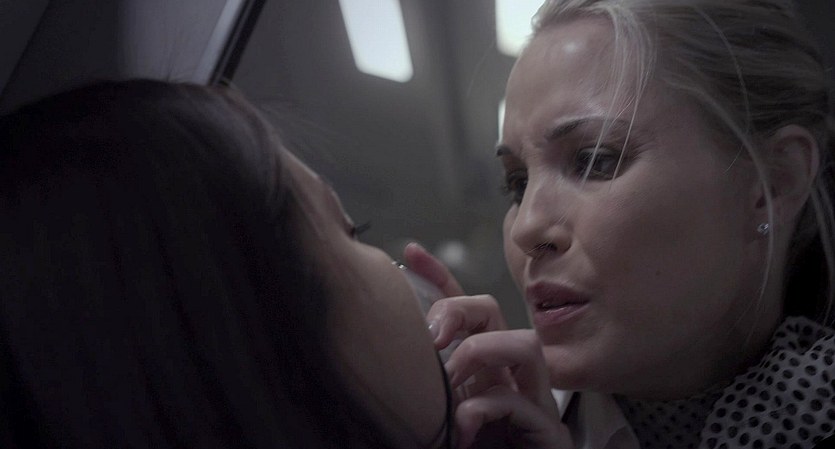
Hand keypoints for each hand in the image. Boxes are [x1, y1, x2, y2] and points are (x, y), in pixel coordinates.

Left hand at [403, 243, 572, 447]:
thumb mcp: (439, 413)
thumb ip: (425, 391)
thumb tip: (383, 368)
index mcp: (480, 368)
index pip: (464, 311)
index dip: (439, 278)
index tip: (409, 252)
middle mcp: (507, 376)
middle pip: (495, 312)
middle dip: (460, 310)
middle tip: (431, 337)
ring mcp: (531, 401)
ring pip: (525, 346)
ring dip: (480, 356)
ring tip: (451, 384)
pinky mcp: (548, 431)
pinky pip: (521, 404)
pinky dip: (485, 409)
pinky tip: (461, 427)